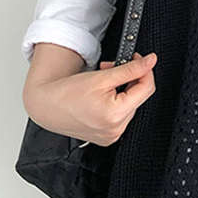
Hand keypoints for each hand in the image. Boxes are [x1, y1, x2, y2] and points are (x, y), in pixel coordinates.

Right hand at [23, 51, 157, 146]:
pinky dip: (117, 103)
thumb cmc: (67, 92)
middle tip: (111, 68)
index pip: (146, 88)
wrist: (46, 105)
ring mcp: (111, 136)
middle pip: (138, 97)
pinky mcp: (107, 137)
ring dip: (122, 90)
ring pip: (131, 106)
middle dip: (129, 79)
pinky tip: (103, 97)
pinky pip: (122, 116)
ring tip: (103, 83)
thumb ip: (131, 69)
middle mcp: (115, 130)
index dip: (145, 70)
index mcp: (115, 115)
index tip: (140, 59)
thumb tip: (151, 61)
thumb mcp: (103, 76)